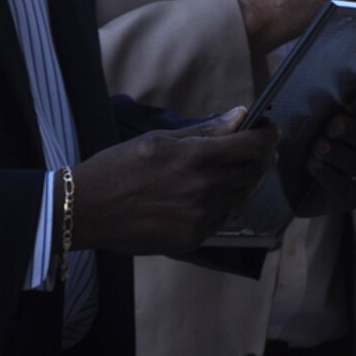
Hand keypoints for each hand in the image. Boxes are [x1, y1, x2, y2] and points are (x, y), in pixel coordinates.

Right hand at [69, 108, 277, 254]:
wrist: (84, 211)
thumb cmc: (118, 167)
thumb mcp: (159, 140)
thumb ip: (205, 131)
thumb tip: (240, 116)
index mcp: (196, 159)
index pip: (253, 146)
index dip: (268, 136)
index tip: (271, 130)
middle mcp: (204, 190)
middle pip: (254, 172)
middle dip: (262, 157)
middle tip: (258, 149)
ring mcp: (200, 217)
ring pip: (242, 196)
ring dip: (245, 181)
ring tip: (234, 170)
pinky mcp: (192, 239)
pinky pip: (223, 217)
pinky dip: (226, 203)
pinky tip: (213, 194)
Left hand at [295, 87, 355, 217]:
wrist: (286, 177)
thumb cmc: (304, 135)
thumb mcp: (312, 112)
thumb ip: (325, 95)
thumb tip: (332, 75)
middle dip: (353, 131)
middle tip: (331, 126)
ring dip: (338, 153)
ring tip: (317, 147)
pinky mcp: (348, 197)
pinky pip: (344, 187)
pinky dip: (328, 174)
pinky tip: (312, 164)